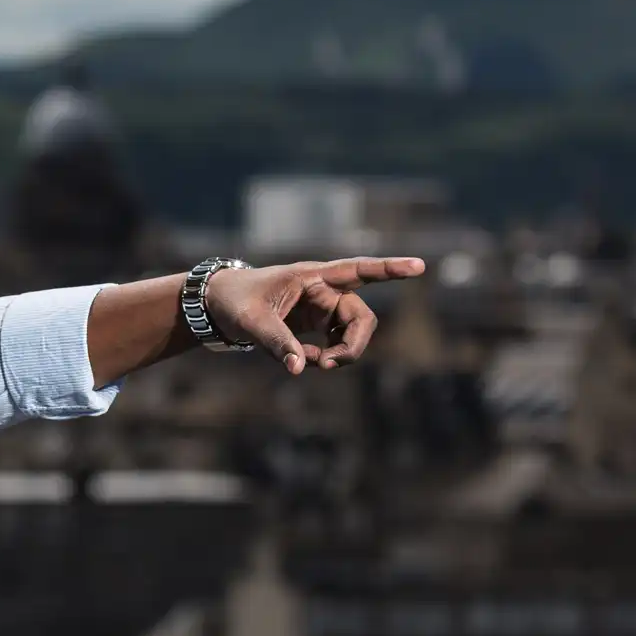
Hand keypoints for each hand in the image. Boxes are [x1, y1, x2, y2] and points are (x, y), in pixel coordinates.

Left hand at [204, 256, 425, 373]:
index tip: (419, 266)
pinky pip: (331, 347)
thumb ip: (276, 343)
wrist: (216, 305)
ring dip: (337, 354)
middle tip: (331, 365)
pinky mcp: (314, 326)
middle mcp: (323, 291)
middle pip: (361, 318)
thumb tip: (299, 368)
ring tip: (310, 363)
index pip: (358, 270)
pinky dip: (318, 358)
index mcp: (312, 277)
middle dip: (354, 345)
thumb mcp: (251, 320)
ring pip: (350, 335)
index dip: (390, 269)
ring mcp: (321, 309)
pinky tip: (297, 359)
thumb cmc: (234, 301)